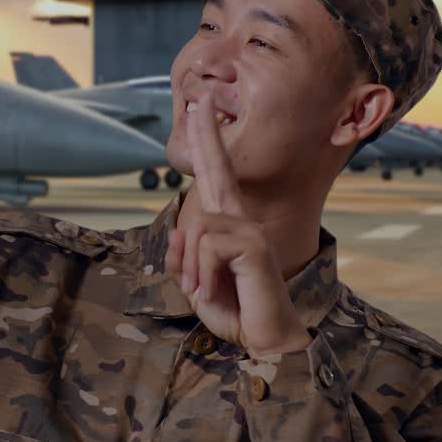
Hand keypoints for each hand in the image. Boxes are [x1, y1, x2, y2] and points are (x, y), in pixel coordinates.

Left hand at [165, 92, 311, 357]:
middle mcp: (240, 221)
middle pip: (218, 171)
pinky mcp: (254, 245)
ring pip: (197, 230)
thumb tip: (177, 230)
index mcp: (226, 227)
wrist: (264, 340)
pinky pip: (207, 245)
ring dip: (192, 269)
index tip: (201, 113)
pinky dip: (202, 273)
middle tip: (198, 101)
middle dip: (205, 137)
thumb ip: (182, 259)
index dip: (206, 145)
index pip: (214, 178)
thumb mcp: (196, 284)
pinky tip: (215, 289)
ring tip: (206, 291)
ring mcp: (249, 230)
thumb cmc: (235, 311)